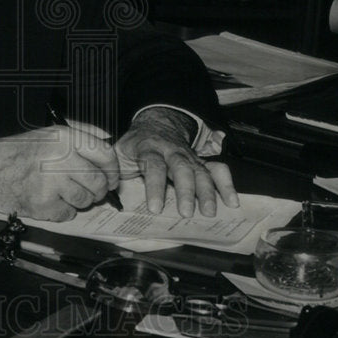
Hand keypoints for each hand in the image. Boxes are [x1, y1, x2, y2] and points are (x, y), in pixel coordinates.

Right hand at [0, 123, 118, 220]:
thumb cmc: (17, 153)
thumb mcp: (49, 134)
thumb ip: (80, 136)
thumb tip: (108, 143)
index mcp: (64, 138)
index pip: (105, 154)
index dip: (113, 170)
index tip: (111, 178)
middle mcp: (61, 158)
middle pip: (99, 181)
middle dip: (99, 190)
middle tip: (90, 191)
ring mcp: (52, 182)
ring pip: (86, 200)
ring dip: (80, 201)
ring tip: (62, 192)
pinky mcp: (43, 204)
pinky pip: (69, 214)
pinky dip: (62, 211)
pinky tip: (49, 200)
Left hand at [116, 107, 238, 217]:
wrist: (155, 124)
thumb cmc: (135, 146)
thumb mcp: (118, 153)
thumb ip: (113, 170)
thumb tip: (105, 190)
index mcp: (149, 148)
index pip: (153, 166)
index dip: (155, 187)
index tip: (155, 208)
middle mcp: (172, 151)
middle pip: (182, 168)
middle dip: (186, 191)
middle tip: (187, 213)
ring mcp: (188, 156)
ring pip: (201, 170)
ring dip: (207, 191)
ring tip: (209, 212)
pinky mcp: (201, 161)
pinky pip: (217, 169)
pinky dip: (226, 184)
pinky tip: (232, 201)